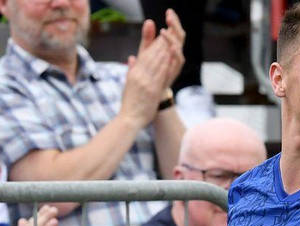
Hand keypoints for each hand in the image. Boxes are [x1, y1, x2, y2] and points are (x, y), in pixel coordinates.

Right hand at [121, 10, 185, 127]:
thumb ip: (131, 70)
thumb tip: (132, 58)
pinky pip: (160, 74)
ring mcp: (145, 82)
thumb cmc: (129, 104)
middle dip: (159, 43)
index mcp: (133, 73)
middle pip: (150, 56)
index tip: (160, 36)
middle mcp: (138, 75)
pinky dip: (165, 64)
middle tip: (168, 33)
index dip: (153, 45)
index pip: (144, 55)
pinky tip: (171, 56)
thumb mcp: (128, 84)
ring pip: (156, 62)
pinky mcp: (151, 90)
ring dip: (164, 50)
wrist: (129, 119)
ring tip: (170, 40)